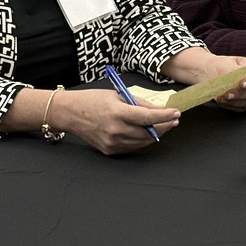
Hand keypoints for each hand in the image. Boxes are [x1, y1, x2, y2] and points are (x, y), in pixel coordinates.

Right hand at [60, 89, 179, 154]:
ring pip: (143, 142)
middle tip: (173, 120)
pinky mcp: (110, 150)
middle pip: (149, 133)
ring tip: (163, 125)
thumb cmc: (92, 100)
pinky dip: (142, 140)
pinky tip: (147, 132)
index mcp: (118, 113)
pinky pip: (133, 147)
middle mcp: (116, 130)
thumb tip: (160, 110)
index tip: (176, 113)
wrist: (69, 113)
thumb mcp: (118, 95)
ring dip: (156, 134)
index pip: (148, 118)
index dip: (165, 116)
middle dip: (165, 126)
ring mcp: (112, 142)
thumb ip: (140, 104)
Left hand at [161, 47, 245, 111]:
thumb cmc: (211, 66)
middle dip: (240, 93)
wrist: (200, 73)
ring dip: (234, 100)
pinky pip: (241, 108)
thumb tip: (243, 82)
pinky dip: (231, 106)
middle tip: (226, 93)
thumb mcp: (224, 67)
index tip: (241, 84)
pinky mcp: (241, 102)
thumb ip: (236, 75)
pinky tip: (222, 100)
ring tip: (221, 96)